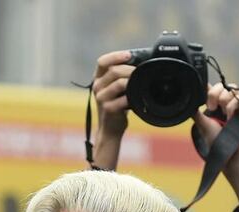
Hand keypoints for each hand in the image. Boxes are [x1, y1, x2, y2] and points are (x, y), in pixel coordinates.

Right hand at [91, 50, 134, 168]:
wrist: (111, 128)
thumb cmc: (116, 106)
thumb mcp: (115, 89)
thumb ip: (121, 76)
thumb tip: (140, 62)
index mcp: (98, 79)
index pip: (102, 61)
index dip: (115, 56)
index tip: (129, 55)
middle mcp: (97, 87)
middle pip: (114, 70)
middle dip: (130, 69)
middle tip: (141, 72)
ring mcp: (101, 98)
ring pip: (119, 83)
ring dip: (132, 81)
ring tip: (140, 84)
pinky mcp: (108, 109)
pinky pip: (123, 98)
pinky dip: (132, 96)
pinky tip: (136, 98)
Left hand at [192, 83, 238, 173]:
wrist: (230, 153)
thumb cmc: (217, 141)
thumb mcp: (202, 124)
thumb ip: (196, 112)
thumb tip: (190, 100)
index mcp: (216, 106)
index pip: (213, 89)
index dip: (208, 89)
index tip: (203, 99)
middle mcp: (226, 104)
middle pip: (221, 86)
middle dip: (213, 93)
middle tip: (210, 107)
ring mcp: (237, 106)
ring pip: (231, 89)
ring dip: (223, 99)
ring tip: (222, 114)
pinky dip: (232, 106)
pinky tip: (229, 117)